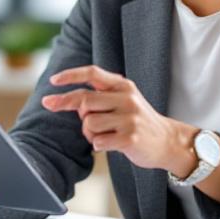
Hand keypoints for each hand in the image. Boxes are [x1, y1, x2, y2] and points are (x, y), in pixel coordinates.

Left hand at [40, 65, 196, 176]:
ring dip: (89, 134)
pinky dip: (99, 146)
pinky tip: (113, 145)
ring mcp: (129, 118)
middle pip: (84, 101)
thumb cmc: (136, 121)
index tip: (53, 81)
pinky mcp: (130, 138)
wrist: (167, 142)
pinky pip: (98, 142)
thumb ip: (99, 97)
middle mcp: (127, 98)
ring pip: (88, 124)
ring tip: (105, 135)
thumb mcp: (123, 101)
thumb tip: (64, 101)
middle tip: (86, 123)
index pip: (92, 73)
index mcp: (123, 85)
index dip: (70, 76)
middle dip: (77, 114)